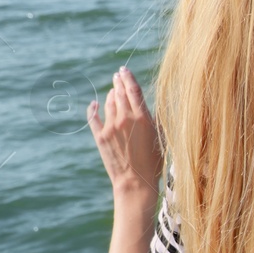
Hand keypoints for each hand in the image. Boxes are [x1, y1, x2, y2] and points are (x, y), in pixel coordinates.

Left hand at [87, 67, 162, 195]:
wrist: (135, 182)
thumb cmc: (153, 164)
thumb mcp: (160, 140)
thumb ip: (154, 121)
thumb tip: (148, 108)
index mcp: (143, 118)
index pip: (133, 90)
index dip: (128, 77)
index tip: (124, 70)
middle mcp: (126, 119)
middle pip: (119, 93)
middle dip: (118, 82)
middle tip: (117, 76)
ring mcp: (111, 127)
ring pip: (108, 103)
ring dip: (110, 94)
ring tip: (112, 90)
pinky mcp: (100, 136)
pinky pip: (93, 116)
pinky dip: (93, 108)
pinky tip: (93, 103)